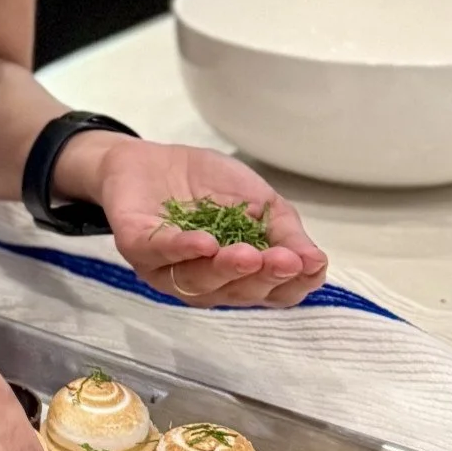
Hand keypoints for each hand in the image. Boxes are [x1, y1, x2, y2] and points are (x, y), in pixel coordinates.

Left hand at [58, 133, 328, 307]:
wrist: (152, 157)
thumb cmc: (209, 185)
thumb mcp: (260, 201)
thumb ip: (285, 232)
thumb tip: (316, 262)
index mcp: (238, 275)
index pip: (272, 293)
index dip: (293, 284)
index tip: (310, 266)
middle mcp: (204, 282)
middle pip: (236, 293)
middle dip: (262, 278)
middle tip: (284, 261)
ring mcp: (166, 269)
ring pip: (197, 282)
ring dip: (225, 270)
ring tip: (249, 254)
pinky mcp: (135, 246)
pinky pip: (158, 255)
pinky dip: (183, 250)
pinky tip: (206, 243)